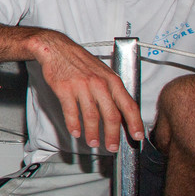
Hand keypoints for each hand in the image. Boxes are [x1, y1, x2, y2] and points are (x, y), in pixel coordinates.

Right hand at [27, 29, 142, 151]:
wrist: (57, 49)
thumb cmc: (80, 61)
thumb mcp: (103, 72)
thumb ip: (112, 90)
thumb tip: (121, 112)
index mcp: (112, 80)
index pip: (128, 105)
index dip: (134, 123)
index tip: (137, 136)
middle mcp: (99, 84)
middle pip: (111, 115)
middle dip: (113, 135)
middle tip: (112, 146)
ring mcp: (82, 86)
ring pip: (91, 116)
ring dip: (93, 133)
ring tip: (93, 142)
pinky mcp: (65, 89)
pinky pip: (71, 112)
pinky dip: (74, 125)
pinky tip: (76, 132)